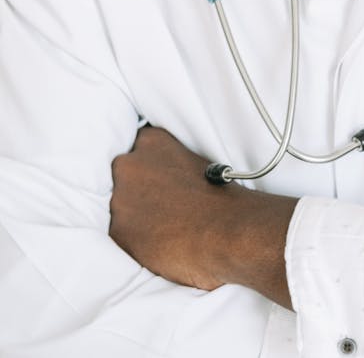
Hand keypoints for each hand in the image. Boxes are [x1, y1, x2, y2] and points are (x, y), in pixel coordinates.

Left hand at [109, 126, 295, 304]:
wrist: (226, 230)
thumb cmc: (220, 199)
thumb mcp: (194, 162)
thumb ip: (169, 163)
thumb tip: (162, 180)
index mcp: (151, 141)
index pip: (136, 149)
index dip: (146, 169)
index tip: (154, 181)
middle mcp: (129, 164)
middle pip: (121, 176)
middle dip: (134, 190)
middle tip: (157, 207)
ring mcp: (120, 197)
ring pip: (117, 207)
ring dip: (132, 216)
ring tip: (158, 229)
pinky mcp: (116, 231)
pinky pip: (118, 235)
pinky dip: (132, 240)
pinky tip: (155, 244)